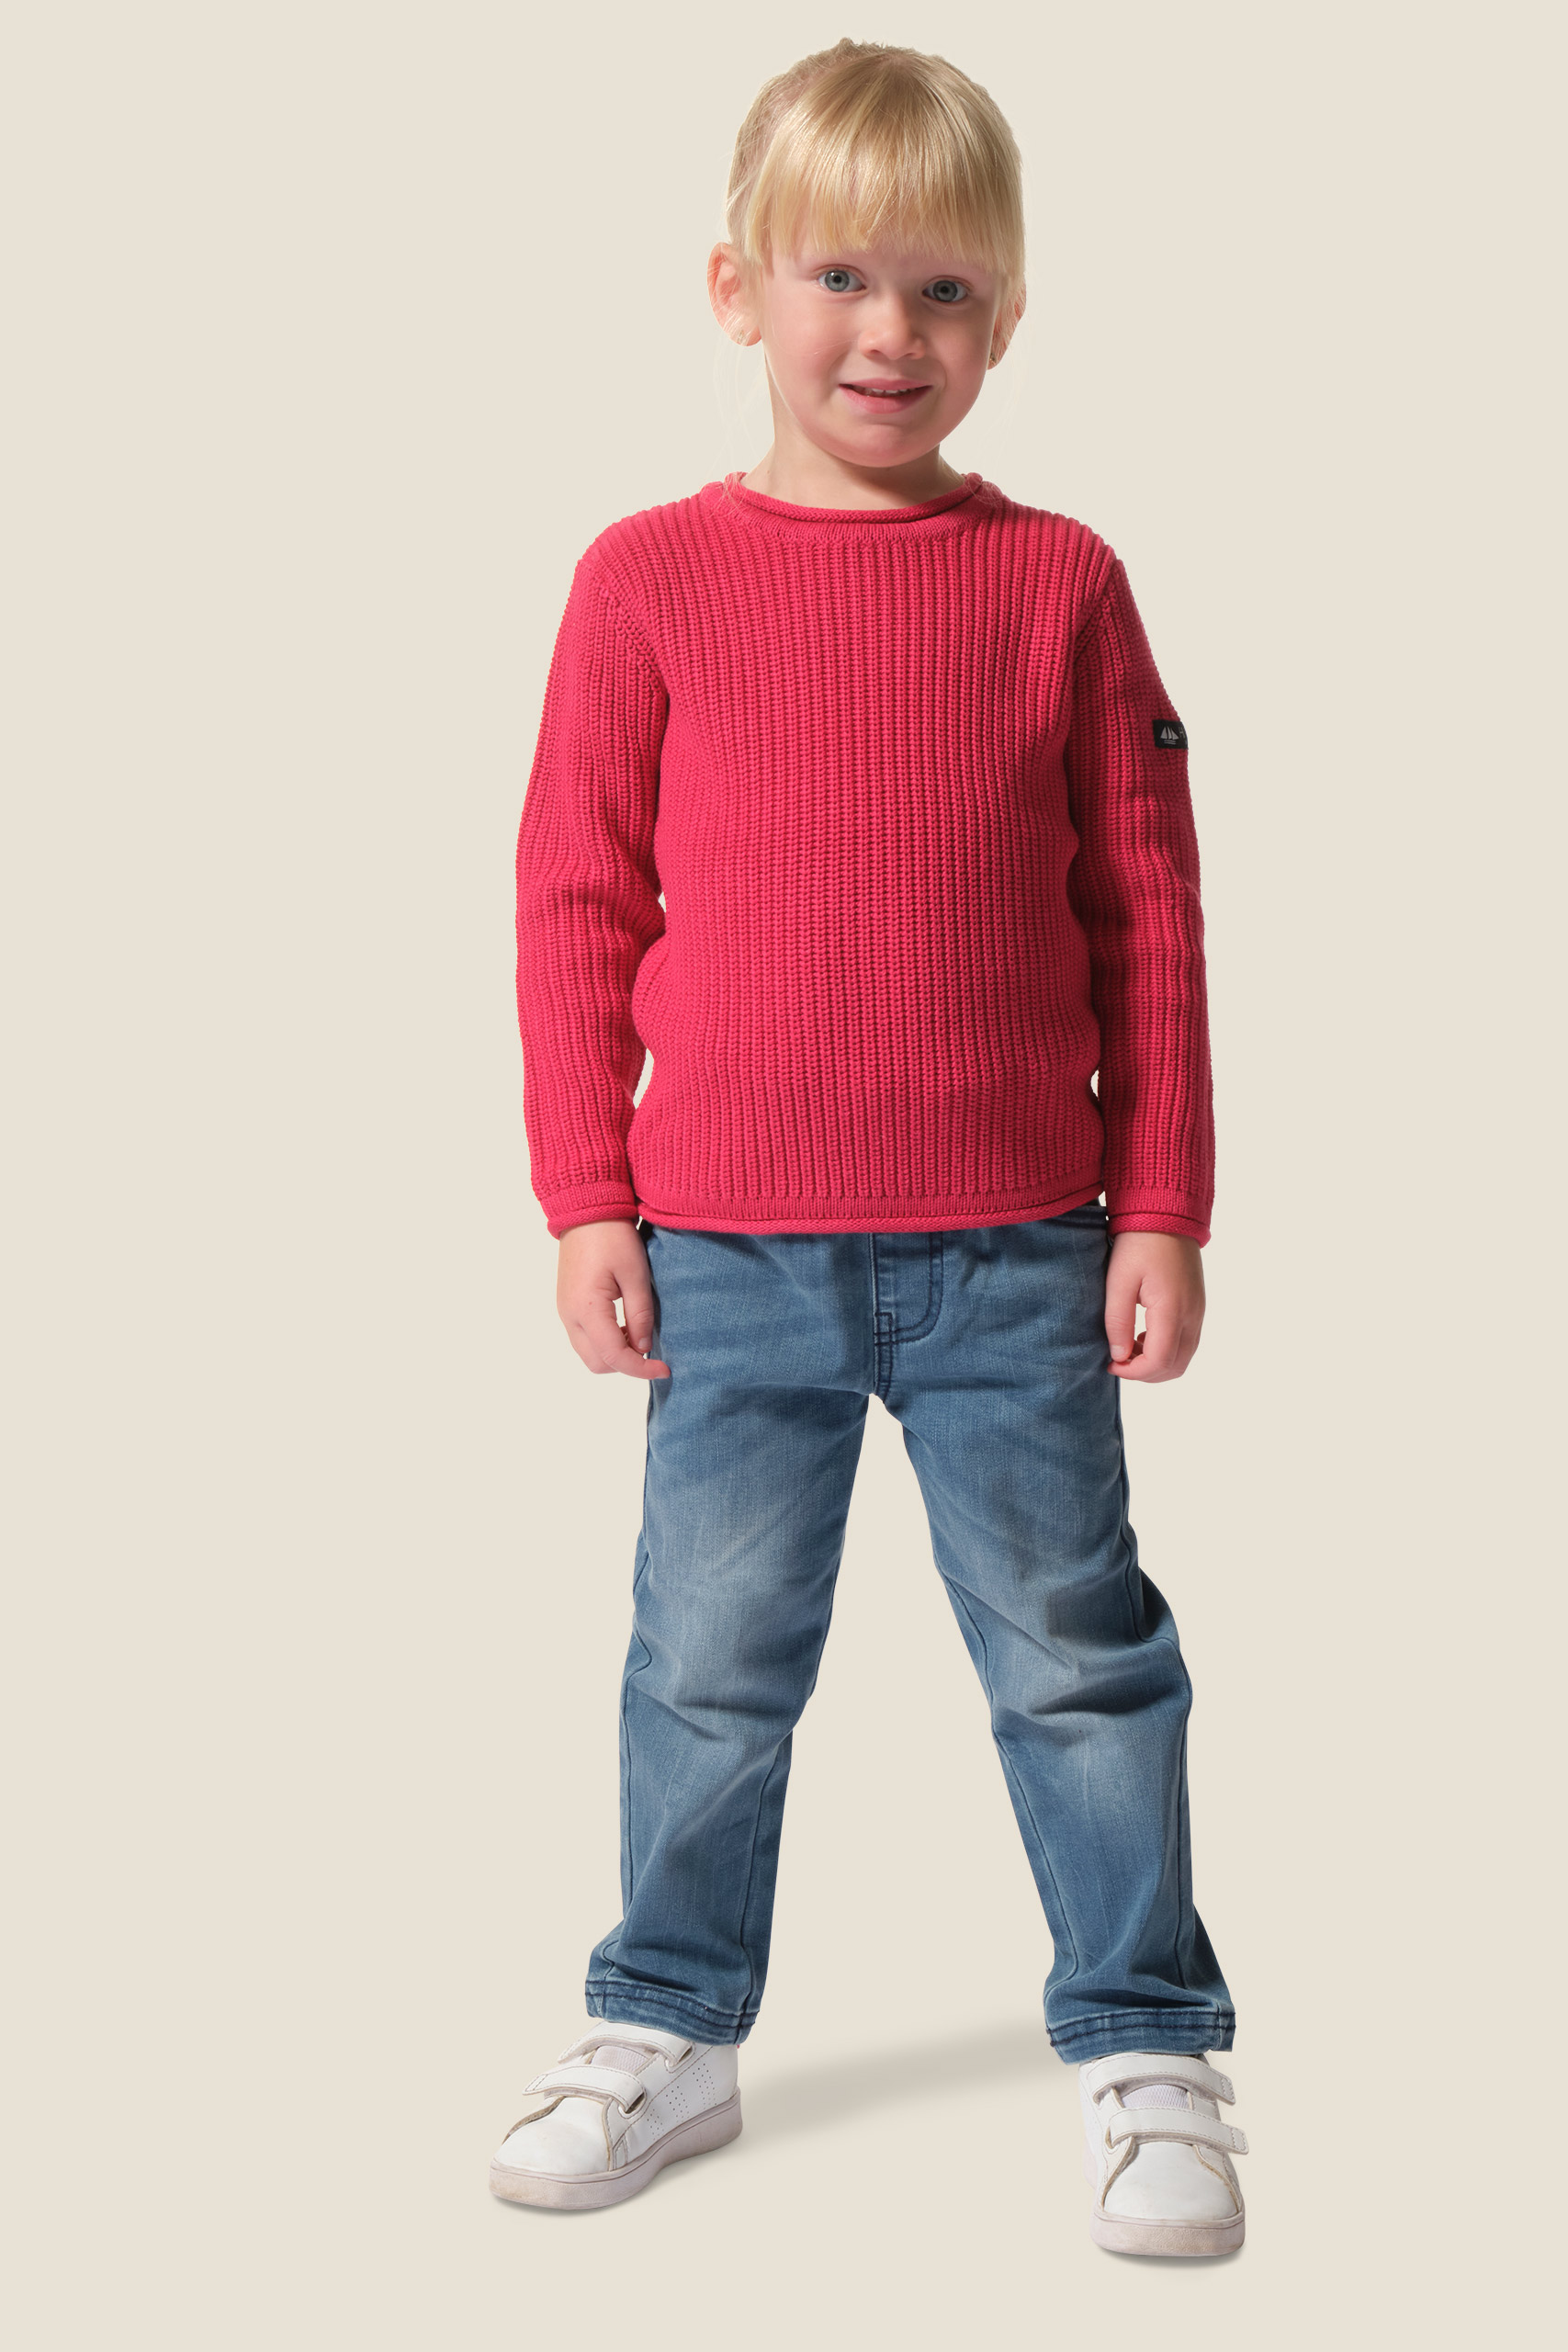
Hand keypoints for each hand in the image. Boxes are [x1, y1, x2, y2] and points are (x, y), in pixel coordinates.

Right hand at [556, 1221, 670, 1377]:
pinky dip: (605, 1342)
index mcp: (587, 1308)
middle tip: (652, 1350)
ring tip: (638, 1333)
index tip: (665, 1369)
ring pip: (588, 1354)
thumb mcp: (636, 1275)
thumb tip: (643, 1349)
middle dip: (626, 1365)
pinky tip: (624, 1325)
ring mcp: (565, 1312)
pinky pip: (584, 1338)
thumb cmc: (613, 1237)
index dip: (641, 1369)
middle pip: (597, 1363)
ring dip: (614, 1354)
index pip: (614, 1356)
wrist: (586, 1212)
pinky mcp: (567, 1306)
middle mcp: (570, 1316)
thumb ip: (640, 1315)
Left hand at [1104, 1231, 1204, 1382]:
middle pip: (1175, 1367)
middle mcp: (1192, 1315)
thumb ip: (1118, 1321)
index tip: (1111, 1363)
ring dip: (1156, 1363)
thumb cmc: (1139, 1243)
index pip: (1159, 1361)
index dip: (1133, 1372)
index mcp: (1172, 1309)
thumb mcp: (1119, 1281)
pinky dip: (1166, 1350)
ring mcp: (1198, 1311)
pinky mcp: (1197, 1306)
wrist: (1167, 1215)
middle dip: (1145, 1373)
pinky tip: (1143, 1335)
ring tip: (1128, 1347)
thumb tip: (1119, 1355)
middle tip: (1118, 1360)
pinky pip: (1187, 1342)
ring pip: (1184, 1357)